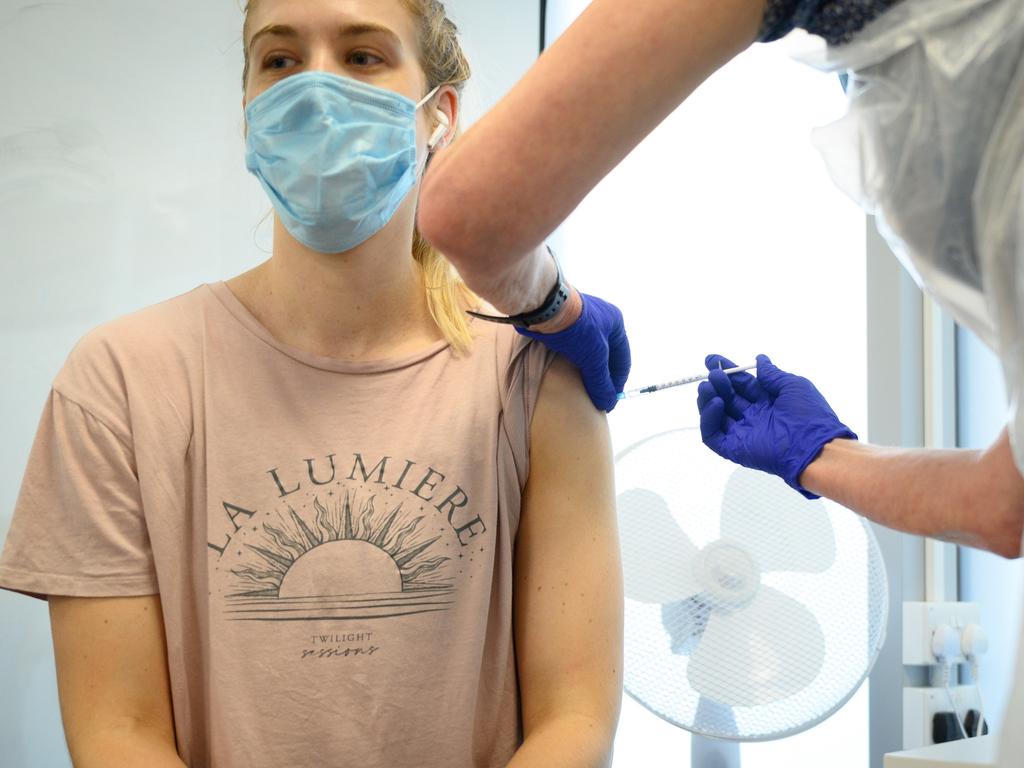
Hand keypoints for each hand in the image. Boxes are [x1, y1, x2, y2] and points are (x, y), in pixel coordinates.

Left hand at [518, 293, 629, 411]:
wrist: (543, 307)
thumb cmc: (576, 329)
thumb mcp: (594, 359)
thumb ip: (601, 382)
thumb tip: (608, 403)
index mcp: (615, 322)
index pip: (622, 359)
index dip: (617, 383)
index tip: (609, 401)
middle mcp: (600, 319)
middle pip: (604, 356)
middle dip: (601, 376)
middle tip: (595, 396)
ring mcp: (581, 319)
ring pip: (587, 352)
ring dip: (585, 369)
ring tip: (580, 388)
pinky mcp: (562, 322)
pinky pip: (571, 347)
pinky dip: (571, 361)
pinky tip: (565, 372)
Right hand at [696, 354, 856, 498]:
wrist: (815, 447)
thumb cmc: (810, 415)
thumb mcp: (793, 386)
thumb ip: (772, 374)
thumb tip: (760, 360)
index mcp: (768, 402)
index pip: (742, 384)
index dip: (728, 371)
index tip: (712, 358)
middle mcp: (754, 416)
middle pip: (727, 397)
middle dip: (717, 383)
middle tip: (713, 374)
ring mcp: (743, 433)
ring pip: (716, 415)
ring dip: (708, 399)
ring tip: (708, 386)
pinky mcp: (734, 448)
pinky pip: (712, 435)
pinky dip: (708, 419)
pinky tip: (716, 403)